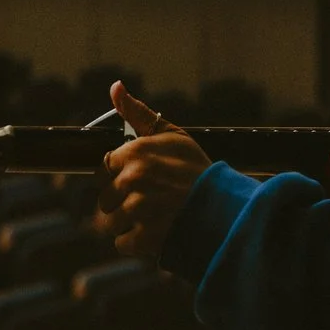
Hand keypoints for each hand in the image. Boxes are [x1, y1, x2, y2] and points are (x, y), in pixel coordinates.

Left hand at [94, 81, 212, 262]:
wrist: (225, 207)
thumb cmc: (197, 170)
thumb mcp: (172, 135)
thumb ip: (139, 113)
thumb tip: (115, 86)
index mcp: (134, 153)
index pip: (105, 167)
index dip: (121, 175)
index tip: (141, 180)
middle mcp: (132, 180)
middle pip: (104, 198)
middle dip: (122, 202)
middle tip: (149, 202)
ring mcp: (137, 211)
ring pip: (111, 222)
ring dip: (128, 224)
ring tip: (154, 218)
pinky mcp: (144, 238)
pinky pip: (122, 243)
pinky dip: (137, 243)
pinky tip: (157, 232)